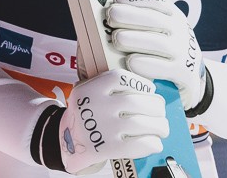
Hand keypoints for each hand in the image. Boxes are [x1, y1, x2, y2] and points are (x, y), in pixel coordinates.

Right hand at [34, 69, 167, 174]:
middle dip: (155, 106)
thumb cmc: (86, 115)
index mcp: (90, 89)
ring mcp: (101, 128)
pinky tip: (155, 142)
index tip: (150, 90)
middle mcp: (95, 106)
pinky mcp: (105, 148)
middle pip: (135, 101)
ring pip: (140, 123)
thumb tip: (148, 92)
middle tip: (160, 110)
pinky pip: (136, 144)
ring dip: (158, 125)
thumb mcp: (88, 92)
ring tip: (162, 128)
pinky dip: (151, 143)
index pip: (120, 78)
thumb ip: (111, 87)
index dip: (141, 83)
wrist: (64, 142)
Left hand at [105, 0, 205, 110]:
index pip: (156, 0)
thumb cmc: (164, 50)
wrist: (191, 77)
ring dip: (136, 39)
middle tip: (111, 16)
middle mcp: (179, 30)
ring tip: (118, 39)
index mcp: (172, 15)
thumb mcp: (159, 30)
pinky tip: (131, 62)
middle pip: (154, 19)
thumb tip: (104, 13)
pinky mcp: (182, 72)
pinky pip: (163, 68)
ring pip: (158, 43)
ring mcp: (182, 51)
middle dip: (130, 15)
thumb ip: (138, 21)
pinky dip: (146, 64)